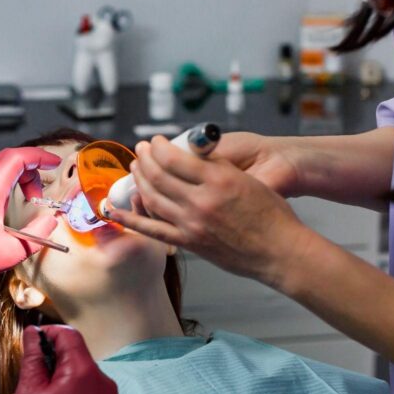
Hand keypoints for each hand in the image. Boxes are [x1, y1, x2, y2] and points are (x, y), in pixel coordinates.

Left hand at [0, 147, 59, 293]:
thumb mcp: (10, 251)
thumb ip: (37, 234)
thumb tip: (50, 221)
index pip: (18, 156)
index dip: (39, 157)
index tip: (53, 162)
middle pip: (7, 158)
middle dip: (29, 171)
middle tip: (38, 194)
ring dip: (14, 178)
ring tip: (21, 203)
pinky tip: (1, 204)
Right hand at [15, 325, 127, 393]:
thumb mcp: (29, 393)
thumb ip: (33, 358)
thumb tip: (33, 334)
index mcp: (82, 372)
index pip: (69, 335)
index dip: (50, 334)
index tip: (38, 342)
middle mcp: (106, 383)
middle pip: (80, 360)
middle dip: (61, 365)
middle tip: (41, 386)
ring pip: (91, 381)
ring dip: (74, 386)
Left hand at [109, 137, 314, 289]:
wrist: (280, 252)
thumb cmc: (272, 216)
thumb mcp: (247, 180)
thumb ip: (217, 168)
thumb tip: (192, 156)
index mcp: (218, 180)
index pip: (174, 157)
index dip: (158, 146)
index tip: (154, 141)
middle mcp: (201, 201)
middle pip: (159, 174)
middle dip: (144, 159)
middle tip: (140, 150)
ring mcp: (192, 224)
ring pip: (153, 198)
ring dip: (139, 180)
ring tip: (135, 169)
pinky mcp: (189, 242)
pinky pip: (152, 229)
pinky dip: (130, 218)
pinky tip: (113, 209)